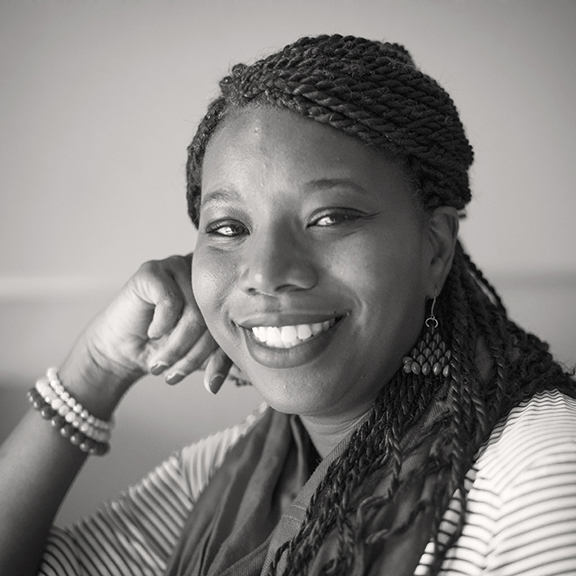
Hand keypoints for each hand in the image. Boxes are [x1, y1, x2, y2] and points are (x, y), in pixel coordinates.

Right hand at [65, 254, 234, 404]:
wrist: (122, 351)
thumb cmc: (164, 348)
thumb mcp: (200, 355)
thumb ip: (222, 355)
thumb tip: (245, 368)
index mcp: (218, 288)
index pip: (233, 321)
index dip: (222, 355)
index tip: (211, 383)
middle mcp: (201, 272)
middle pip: (214, 316)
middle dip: (196, 354)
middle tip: (176, 375)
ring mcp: (177, 266)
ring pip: (193, 312)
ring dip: (176, 346)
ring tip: (161, 362)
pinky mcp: (152, 270)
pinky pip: (169, 301)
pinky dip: (161, 325)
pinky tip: (152, 332)